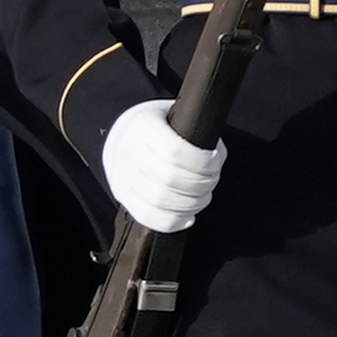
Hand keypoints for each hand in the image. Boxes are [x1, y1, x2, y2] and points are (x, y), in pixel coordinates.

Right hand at [103, 98, 221, 233]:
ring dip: (190, 204)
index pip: (175, 151)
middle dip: (200, 185)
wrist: (123, 134)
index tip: (215, 161)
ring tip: (203, 197)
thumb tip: (216, 158)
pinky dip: (173, 221)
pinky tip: (188, 217)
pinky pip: (147, 216)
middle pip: (170, 179)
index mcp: (143, 125)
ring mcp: (121, 175)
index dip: (201, 162)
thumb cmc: (159, 125)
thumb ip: (197, 132)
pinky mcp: (121, 195)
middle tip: (212, 181)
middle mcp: (127, 150)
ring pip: (160, 200)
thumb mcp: (177, 115)